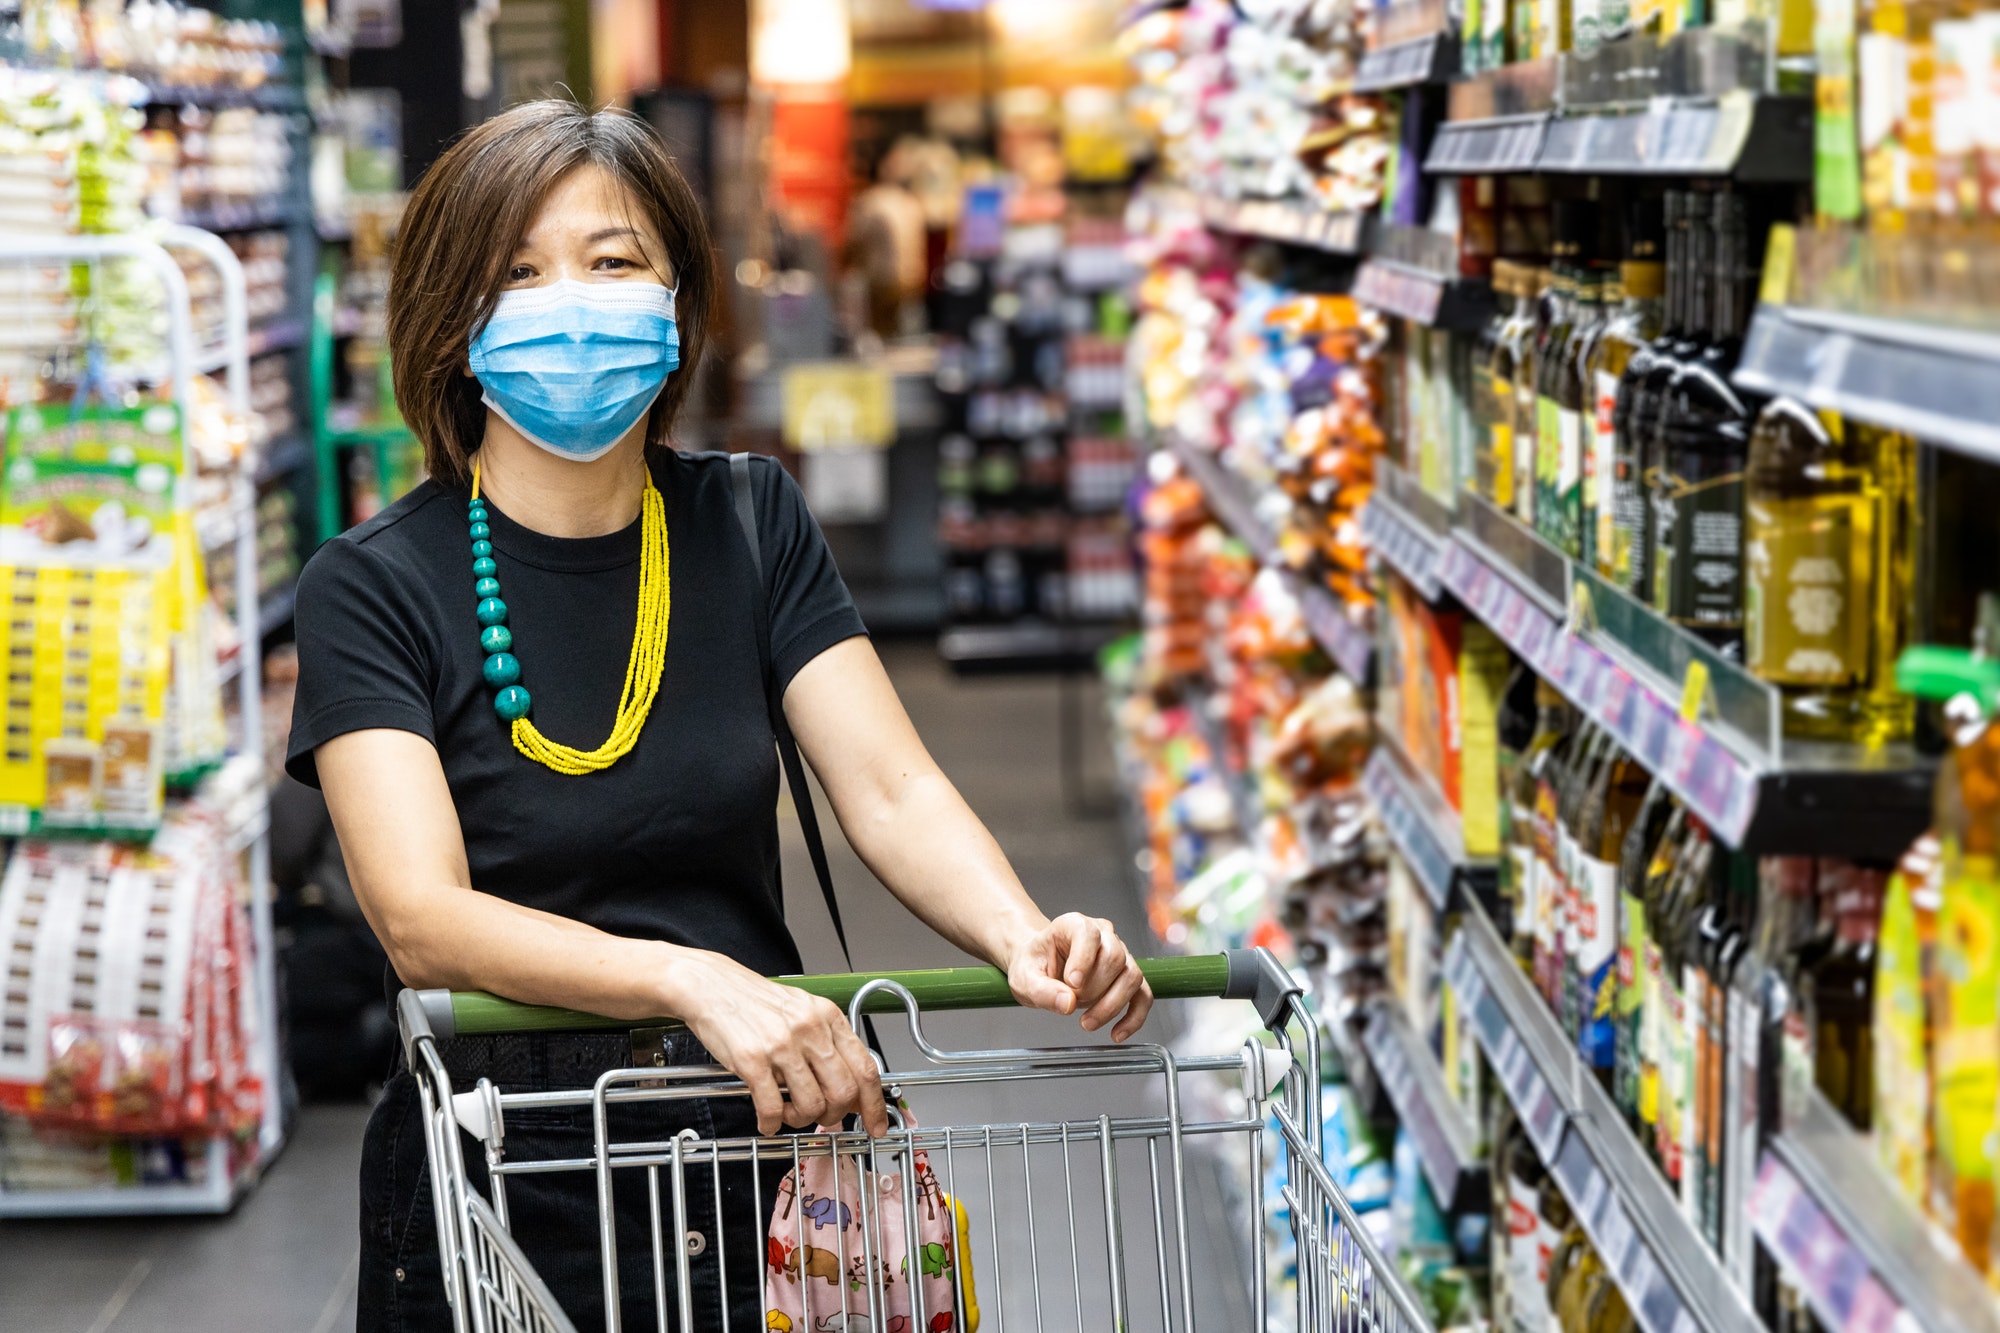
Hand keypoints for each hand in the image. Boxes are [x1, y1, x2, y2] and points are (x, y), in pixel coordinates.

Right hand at [666, 950, 888, 1137]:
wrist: (711, 986)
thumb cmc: (756, 1002)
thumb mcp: (804, 1011)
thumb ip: (828, 1044)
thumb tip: (850, 1087)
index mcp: (827, 1016)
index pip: (865, 1067)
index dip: (874, 1103)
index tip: (875, 1124)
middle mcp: (810, 1029)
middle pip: (843, 1092)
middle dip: (834, 1115)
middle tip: (820, 1117)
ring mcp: (781, 1045)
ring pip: (812, 1105)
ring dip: (800, 1120)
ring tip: (786, 1111)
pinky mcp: (752, 1060)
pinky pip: (772, 1108)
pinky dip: (771, 1123)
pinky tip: (766, 1119)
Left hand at [1003, 913, 1153, 1042]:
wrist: (1041, 968)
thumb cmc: (1034, 965)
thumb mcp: (1024, 978)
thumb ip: (1042, 990)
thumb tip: (1067, 1003)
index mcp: (1074, 925)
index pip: (1088, 934)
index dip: (1083, 959)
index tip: (1072, 984)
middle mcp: (1102, 935)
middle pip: (1115, 958)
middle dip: (1094, 990)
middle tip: (1071, 1004)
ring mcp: (1120, 954)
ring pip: (1132, 976)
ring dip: (1112, 1006)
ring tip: (1087, 1023)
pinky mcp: (1128, 977)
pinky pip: (1143, 996)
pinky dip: (1134, 1017)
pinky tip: (1117, 1034)